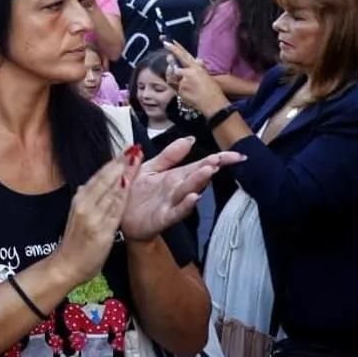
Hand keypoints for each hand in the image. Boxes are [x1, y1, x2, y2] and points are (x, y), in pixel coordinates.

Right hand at [53, 152, 131, 284]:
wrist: (67, 265)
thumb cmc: (74, 242)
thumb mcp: (76, 216)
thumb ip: (84, 200)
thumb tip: (86, 186)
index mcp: (80, 200)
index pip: (99, 177)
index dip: (113, 163)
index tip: (126, 151)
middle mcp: (85, 205)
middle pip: (106, 180)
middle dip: (120, 164)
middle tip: (134, 149)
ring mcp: (93, 217)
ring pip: (111, 191)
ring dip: (124, 175)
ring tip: (135, 161)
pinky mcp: (101, 230)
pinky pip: (114, 210)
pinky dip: (122, 196)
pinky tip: (130, 185)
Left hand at [120, 138, 244, 240]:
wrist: (120, 216)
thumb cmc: (137, 192)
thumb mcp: (151, 167)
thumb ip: (170, 155)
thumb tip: (190, 139)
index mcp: (175, 175)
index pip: (200, 164)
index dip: (219, 159)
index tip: (237, 155)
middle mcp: (177, 189)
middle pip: (197, 176)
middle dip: (210, 167)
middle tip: (222, 159)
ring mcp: (171, 203)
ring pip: (188, 191)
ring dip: (199, 181)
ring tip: (209, 170)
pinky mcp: (163, 218)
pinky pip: (176, 211)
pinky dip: (186, 205)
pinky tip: (194, 197)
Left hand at [165, 39, 226, 116]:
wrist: (213, 104)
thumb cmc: (213, 90)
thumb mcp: (207, 75)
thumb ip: (200, 67)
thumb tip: (198, 60)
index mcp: (196, 67)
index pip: (182, 55)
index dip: (174, 48)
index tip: (165, 42)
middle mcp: (188, 73)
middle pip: (173, 68)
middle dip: (171, 67)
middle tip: (171, 64)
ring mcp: (183, 82)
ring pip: (173, 78)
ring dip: (175, 78)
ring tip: (185, 83)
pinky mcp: (180, 91)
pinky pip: (175, 87)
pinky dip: (179, 88)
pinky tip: (188, 92)